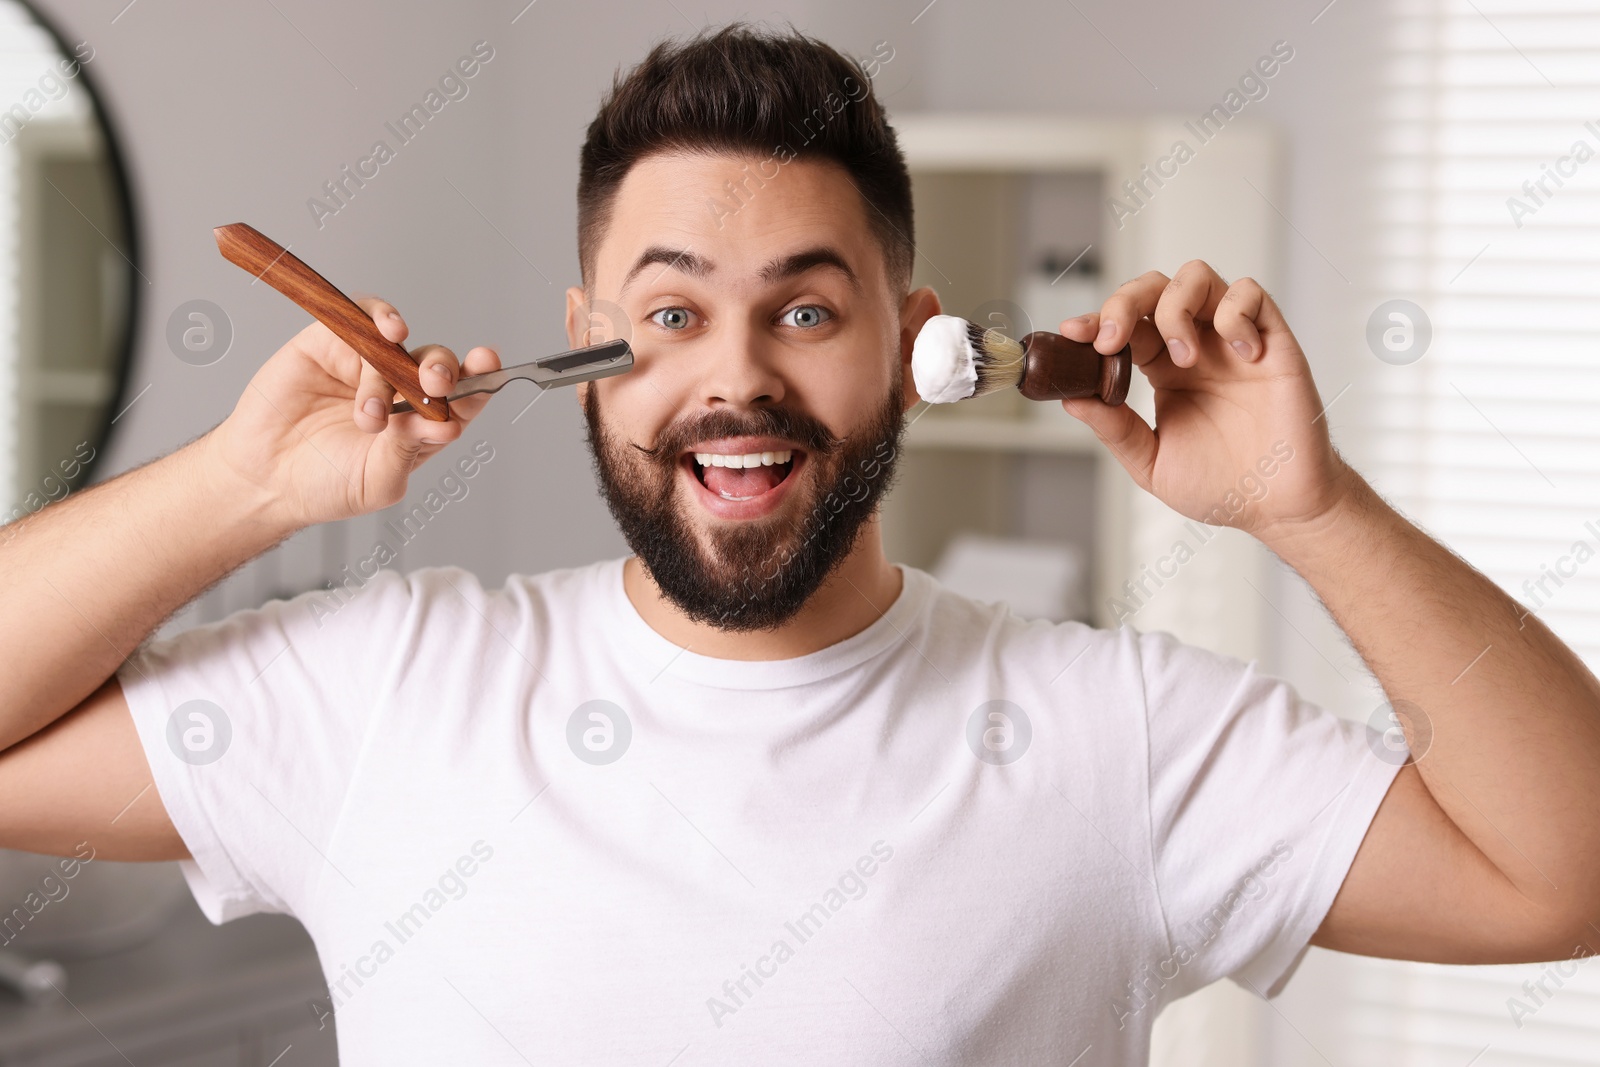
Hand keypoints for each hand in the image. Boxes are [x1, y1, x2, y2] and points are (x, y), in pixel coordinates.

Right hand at [203, 296, 500, 530]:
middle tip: (435, 384)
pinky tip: (389, 332)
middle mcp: (400, 390)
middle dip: (445, 369)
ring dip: (397, 367)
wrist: (263, 478)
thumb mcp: (377, 481)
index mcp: (422, 425)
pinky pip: (363, 316)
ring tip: (373, 412)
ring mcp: (366, 365)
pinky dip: (381, 316)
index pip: (463, 398)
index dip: (481, 381)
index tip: (489, 368)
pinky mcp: (331, 344)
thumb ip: (407, 451)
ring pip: (401, 345)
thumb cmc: (325, 484)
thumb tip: (446, 425)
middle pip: (437, 365)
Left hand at [1058, 261, 1352, 541]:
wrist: (1277, 506)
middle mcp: (1196, 345)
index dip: (1096, 321)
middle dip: (1124, 302)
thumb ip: (1115, 430)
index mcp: (1162, 370)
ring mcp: (1232, 339)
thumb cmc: (1221, 487)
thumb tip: (1072, 400)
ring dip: (1176, 308)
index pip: (1126, 326)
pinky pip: (1250, 295)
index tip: (1071, 333)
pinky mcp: (1273, 341)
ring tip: (1184, 357)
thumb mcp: (1151, 463)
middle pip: (1153, 289)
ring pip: (1196, 277)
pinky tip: (1239, 355)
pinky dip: (1235, 314)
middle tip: (1113, 339)